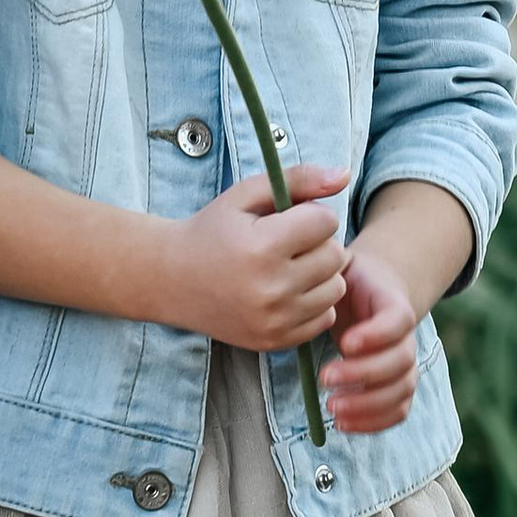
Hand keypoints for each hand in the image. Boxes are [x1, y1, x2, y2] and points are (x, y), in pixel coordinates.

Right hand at [160, 163, 350, 352]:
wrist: (172, 280)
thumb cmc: (212, 230)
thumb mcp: (246, 195)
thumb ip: (298, 179)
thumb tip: (345, 175)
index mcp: (262, 246)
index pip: (326, 221)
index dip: (310, 214)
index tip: (287, 220)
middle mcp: (270, 288)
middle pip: (335, 256)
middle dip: (318, 243)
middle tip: (288, 244)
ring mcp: (274, 320)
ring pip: (336, 288)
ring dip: (321, 275)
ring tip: (290, 267)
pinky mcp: (275, 341)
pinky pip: (325, 318)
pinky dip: (313, 303)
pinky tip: (287, 292)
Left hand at [323, 237, 422, 435]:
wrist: (372, 290)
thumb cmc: (348, 280)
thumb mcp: (339, 267)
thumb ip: (329, 271)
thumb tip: (304, 280)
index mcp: (393, 304)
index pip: (399, 320)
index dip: (376, 335)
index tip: (344, 342)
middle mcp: (406, 337)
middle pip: (401, 361)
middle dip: (363, 375)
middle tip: (325, 378)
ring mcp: (404, 363)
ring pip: (402, 390)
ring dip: (368, 405)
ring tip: (332, 408)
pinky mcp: (396, 386)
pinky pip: (398, 410)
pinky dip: (375, 422)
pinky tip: (342, 424)